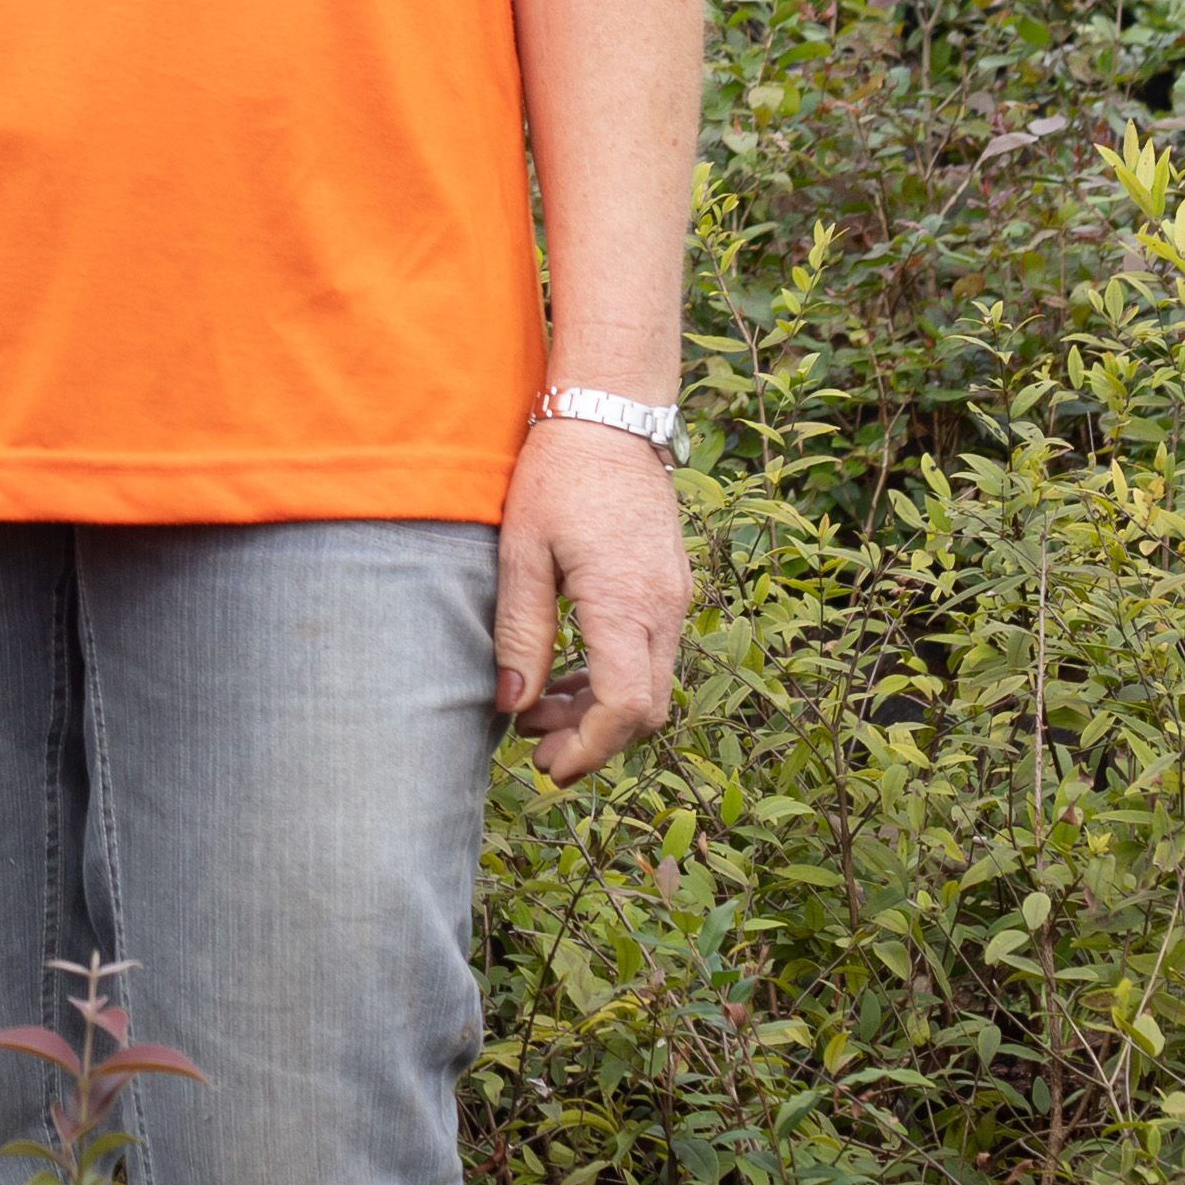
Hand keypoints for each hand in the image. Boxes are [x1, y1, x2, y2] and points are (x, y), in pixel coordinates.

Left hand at [496, 414, 687, 781]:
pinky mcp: (668, 585)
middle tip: (535, 753)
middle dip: (593, 742)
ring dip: (598, 712)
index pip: (625, 707)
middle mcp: (664, 608)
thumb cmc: (557, 475)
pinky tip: (566, 678)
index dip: (590, 749)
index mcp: (627, 604)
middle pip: (645, 708)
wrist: (609, 416)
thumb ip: (520, 632)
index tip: (548, 769)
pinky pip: (649, 653)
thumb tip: (511, 705)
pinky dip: (611, 677)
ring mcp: (673, 597)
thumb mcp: (522, 553)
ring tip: (536, 717)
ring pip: (649, 684)